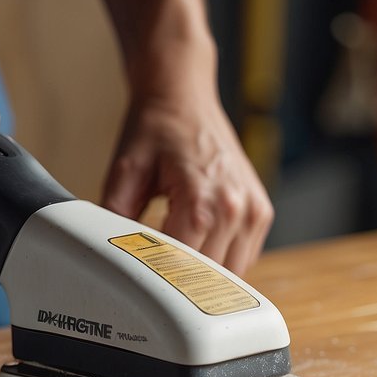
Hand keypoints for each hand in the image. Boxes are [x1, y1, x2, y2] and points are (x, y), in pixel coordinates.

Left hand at [101, 93, 272, 275]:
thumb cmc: (155, 130)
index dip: (157, 279)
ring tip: (178, 249)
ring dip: (204, 272)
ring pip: (230, 274)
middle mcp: (235, 209)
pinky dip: (222, 260)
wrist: (183, 97)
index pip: (181, 270)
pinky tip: (199, 241)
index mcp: (201, 201)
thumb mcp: (123, 174)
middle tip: (154, 263)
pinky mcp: (262, 212)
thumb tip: (114, 258)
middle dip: (179, 278)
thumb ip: (116, 221)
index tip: (140, 278)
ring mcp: (254, 212)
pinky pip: (244, 258)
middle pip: (206, 277)